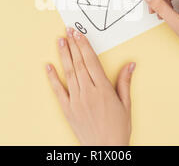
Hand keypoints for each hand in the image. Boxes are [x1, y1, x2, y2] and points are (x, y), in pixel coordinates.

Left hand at [46, 27, 134, 145]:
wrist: (105, 149)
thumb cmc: (118, 129)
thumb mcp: (126, 105)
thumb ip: (124, 83)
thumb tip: (130, 65)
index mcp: (103, 90)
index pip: (91, 61)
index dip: (84, 45)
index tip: (79, 33)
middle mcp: (88, 92)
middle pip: (79, 63)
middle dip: (73, 45)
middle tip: (68, 30)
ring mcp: (76, 100)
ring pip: (68, 73)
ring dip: (64, 55)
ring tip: (60, 41)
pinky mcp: (67, 109)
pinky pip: (58, 90)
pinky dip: (52, 77)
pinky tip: (48, 66)